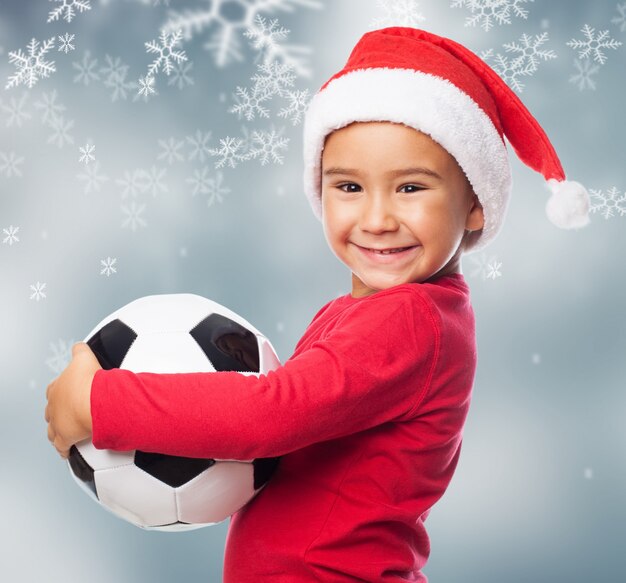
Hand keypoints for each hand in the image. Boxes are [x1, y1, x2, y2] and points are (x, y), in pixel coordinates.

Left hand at [45, 342, 101, 458]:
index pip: (54, 390)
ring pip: (52, 430)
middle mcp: (54, 406)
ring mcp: (58, 423)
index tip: (66, 393)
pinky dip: (64, 449)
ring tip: (63, 432)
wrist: (94, 402)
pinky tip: (67, 451)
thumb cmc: (89, 382)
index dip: (60, 392)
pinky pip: (62, 446)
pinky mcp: (65, 438)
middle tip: (66, 413)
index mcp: (57, 388)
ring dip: (57, 431)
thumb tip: (79, 346)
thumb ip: (80, 351)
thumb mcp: (84, 358)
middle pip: (51, 411)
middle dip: (57, 412)